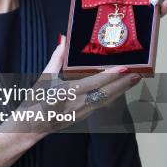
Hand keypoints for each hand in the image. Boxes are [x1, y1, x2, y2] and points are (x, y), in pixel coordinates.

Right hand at [13, 36, 141, 134]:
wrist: (29, 126)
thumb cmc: (34, 101)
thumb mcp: (44, 77)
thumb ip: (56, 58)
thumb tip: (63, 40)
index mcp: (66, 93)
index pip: (93, 83)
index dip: (110, 76)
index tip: (124, 69)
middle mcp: (76, 104)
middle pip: (106, 94)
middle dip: (123, 84)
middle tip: (137, 75)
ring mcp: (81, 113)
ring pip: (106, 101)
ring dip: (120, 91)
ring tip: (132, 81)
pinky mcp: (82, 118)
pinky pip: (101, 106)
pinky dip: (111, 97)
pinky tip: (118, 91)